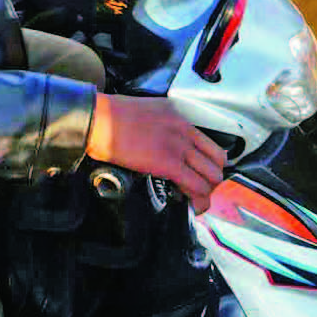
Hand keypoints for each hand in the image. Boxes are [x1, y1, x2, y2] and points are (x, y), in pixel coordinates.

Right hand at [87, 94, 226, 212]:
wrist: (98, 119)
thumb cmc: (111, 116)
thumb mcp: (145, 111)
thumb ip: (160, 125)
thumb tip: (161, 143)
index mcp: (178, 117)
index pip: (210, 144)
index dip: (211, 163)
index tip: (203, 173)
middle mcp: (184, 130)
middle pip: (217, 161)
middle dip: (212, 179)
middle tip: (200, 188)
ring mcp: (178, 147)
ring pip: (211, 176)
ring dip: (207, 191)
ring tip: (196, 200)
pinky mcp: (168, 164)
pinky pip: (195, 186)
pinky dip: (198, 199)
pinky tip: (193, 206)